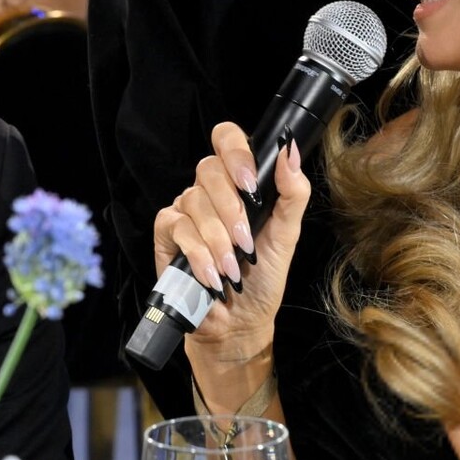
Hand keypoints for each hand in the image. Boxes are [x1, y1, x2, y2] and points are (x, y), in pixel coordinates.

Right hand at [151, 122, 310, 370]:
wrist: (240, 320)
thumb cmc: (263, 276)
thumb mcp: (287, 235)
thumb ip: (292, 193)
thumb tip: (289, 153)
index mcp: (238, 182)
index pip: (227, 139)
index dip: (236, 152)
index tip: (251, 184)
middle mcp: (209, 190)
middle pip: (208, 169)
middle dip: (231, 209)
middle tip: (246, 242)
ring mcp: (185, 209)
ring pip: (194, 201)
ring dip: (218, 239)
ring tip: (232, 268)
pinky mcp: (166, 233)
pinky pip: (177, 227)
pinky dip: (198, 252)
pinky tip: (211, 275)